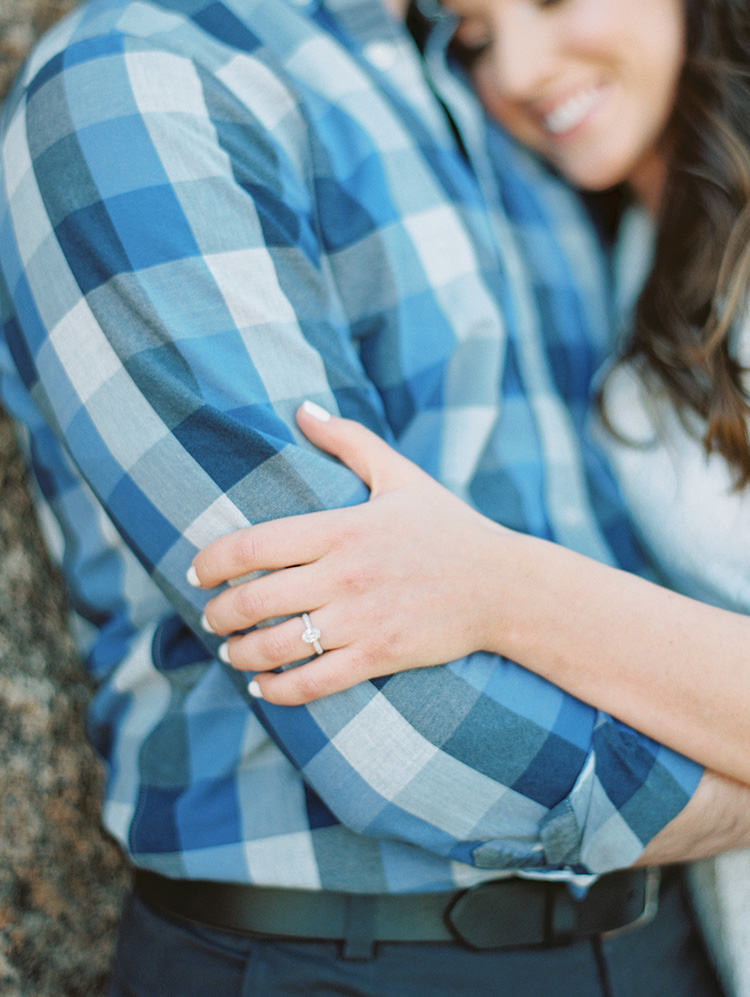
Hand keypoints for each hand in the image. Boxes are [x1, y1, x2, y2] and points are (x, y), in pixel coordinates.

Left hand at [190, 402, 509, 704]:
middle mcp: (345, 574)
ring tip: (229, 650)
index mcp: (343, 527)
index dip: (213, 561)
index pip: (255, 545)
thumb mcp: (399, 474)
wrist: (503, 585)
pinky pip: (314, 682)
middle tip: (209, 617)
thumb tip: (302, 409)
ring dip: (239, 652)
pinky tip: (262, 686)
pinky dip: (278, 690)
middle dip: (218, 614)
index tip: (196, 572)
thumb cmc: (447, 526)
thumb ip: (348, 439)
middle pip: (255, 600)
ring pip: (277, 646)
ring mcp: (362, 619)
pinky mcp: (380, 656)